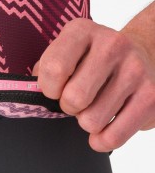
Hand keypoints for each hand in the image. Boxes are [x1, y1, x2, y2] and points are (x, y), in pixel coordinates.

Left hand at [31, 18, 154, 152]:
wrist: (142, 53)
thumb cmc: (91, 59)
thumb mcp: (66, 51)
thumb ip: (46, 69)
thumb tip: (31, 94)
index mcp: (82, 31)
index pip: (54, 69)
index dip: (47, 88)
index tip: (53, 89)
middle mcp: (112, 45)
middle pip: (74, 98)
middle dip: (67, 107)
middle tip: (74, 101)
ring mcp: (135, 69)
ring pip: (92, 120)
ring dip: (86, 122)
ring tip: (92, 109)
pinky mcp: (152, 95)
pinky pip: (115, 135)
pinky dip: (102, 141)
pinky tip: (101, 132)